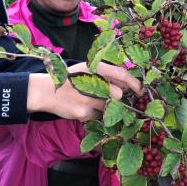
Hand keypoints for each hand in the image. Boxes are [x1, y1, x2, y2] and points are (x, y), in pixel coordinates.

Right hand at [27, 62, 141, 121]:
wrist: (46, 91)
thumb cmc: (70, 79)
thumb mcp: (86, 70)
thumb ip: (106, 76)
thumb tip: (127, 87)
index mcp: (94, 68)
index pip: (121, 74)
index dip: (134, 83)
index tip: (141, 90)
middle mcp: (92, 82)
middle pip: (118, 94)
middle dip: (116, 98)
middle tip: (106, 97)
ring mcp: (88, 99)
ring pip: (109, 107)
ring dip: (106, 107)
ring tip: (91, 102)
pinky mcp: (83, 113)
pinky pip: (98, 117)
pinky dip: (95, 115)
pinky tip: (84, 108)